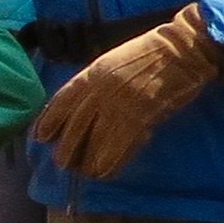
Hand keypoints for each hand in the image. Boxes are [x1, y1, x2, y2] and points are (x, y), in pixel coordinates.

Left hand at [32, 8, 221, 179]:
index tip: (40, 137)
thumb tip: (80, 106)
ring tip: (84, 171)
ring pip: (96, 140)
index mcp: (93, 74)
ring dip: (88, 160)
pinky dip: (112, 162)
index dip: (49, 121)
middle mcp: (102, 91)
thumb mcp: (111, 62)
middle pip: (76, 126)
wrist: (183, 50)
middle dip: (67, 148)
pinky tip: (106, 172)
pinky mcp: (143, 118)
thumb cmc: (149, 54)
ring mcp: (122, 105)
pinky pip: (122, 146)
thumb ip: (93, 83)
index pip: (62, 101)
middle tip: (62, 163)